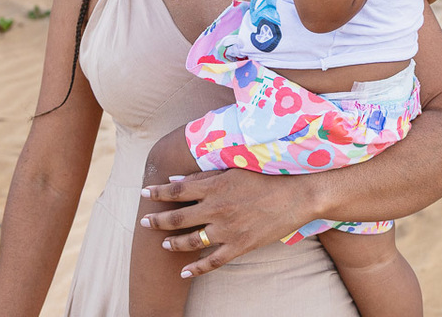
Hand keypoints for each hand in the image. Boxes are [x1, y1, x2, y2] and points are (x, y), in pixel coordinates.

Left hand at [140, 169, 311, 277]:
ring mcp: (228, 229)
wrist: (297, 194)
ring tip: (164, 244)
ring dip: (174, 243)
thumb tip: (175, 181)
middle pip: (178, 216)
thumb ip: (204, 175)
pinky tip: (183, 271)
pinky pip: (212, 261)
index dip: (158, 193)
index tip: (144, 193)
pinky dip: (196, 268)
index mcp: (215, 186)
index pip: (177, 190)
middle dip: (158, 220)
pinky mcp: (240, 245)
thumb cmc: (267, 176)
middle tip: (144, 223)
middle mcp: (217, 208)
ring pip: (191, 241)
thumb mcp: (234, 169)